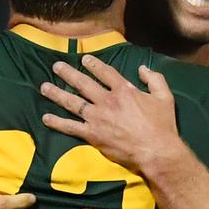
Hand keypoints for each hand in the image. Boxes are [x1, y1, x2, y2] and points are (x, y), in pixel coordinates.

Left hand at [40, 54, 181, 171]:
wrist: (156, 150)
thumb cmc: (162, 125)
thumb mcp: (164, 97)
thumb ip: (154, 79)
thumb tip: (142, 68)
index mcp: (124, 90)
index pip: (105, 72)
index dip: (94, 64)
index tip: (84, 58)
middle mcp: (107, 101)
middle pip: (84, 83)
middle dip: (68, 73)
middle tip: (56, 66)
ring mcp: (97, 118)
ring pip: (73, 102)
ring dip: (57, 94)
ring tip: (44, 87)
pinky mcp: (92, 135)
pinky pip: (71, 127)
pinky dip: (57, 122)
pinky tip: (46, 118)